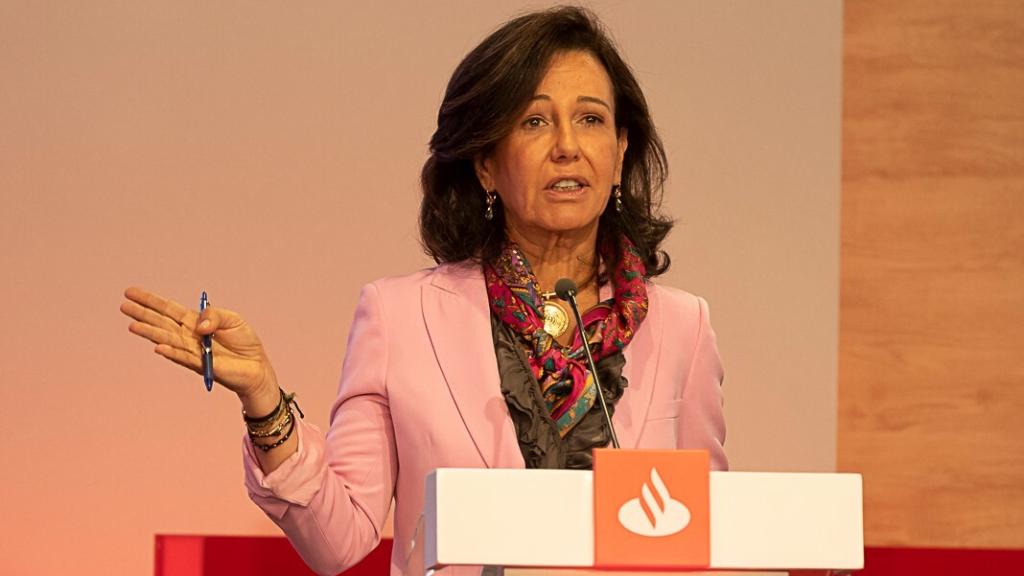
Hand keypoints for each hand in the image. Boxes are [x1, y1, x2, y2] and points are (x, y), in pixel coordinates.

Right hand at [120, 287, 277, 401]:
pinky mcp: (201, 365)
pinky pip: (183, 357)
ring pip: (167, 340)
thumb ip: (215, 316)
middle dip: (143, 314)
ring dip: (150, 333)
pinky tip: (157, 347)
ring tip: (132, 326)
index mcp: (195, 322)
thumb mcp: (233, 319)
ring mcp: (192, 350)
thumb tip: (198, 326)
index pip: (168, 309)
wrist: (256, 366)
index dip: (150, 301)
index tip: (131, 292)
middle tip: (123, 306)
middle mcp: (189, 336)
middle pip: (161, 323)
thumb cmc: (244, 342)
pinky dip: (171, 352)